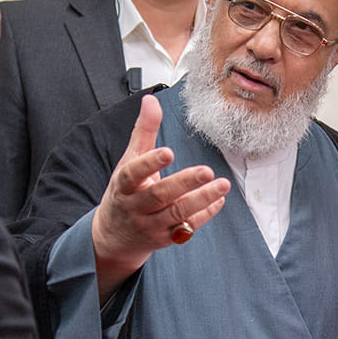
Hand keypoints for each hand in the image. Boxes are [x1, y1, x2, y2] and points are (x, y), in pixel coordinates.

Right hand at [92, 94, 228, 299]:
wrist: (115, 236)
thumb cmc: (126, 191)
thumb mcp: (129, 161)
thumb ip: (143, 132)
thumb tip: (150, 100)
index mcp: (124, 185)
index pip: (133, 173)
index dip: (150, 163)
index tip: (168, 151)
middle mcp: (136, 206)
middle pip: (160, 195)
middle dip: (184, 184)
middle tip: (207, 170)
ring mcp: (150, 225)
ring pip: (177, 214)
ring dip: (201, 200)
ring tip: (222, 185)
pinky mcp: (165, 238)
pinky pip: (187, 229)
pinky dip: (204, 215)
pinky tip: (219, 200)